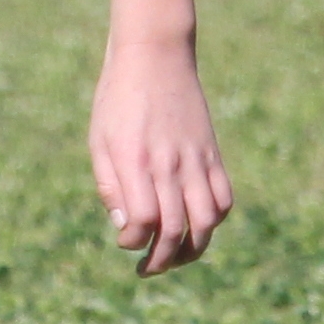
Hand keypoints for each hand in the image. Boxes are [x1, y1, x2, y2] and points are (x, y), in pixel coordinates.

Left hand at [88, 32, 230, 276]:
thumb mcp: (99, 140)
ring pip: (207, 222)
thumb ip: (109, 186)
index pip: (143, 221)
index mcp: (135, 160)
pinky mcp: (212, 153)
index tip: (124, 239)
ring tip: (177, 256)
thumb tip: (123, 226)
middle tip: (148, 269)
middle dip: (162, 261)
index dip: (132, 241)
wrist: (155, 54)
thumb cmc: (117, 97)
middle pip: (176, 231)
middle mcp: (169, 164)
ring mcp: (195, 159)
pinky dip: (214, 220)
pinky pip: (223, 198)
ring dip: (194, 249)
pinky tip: (196, 224)